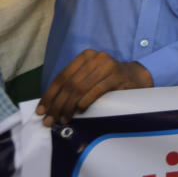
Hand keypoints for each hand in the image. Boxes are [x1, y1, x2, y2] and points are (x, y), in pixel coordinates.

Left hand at [35, 50, 151, 125]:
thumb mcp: (90, 76)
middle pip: (70, 83)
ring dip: (69, 106)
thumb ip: (73, 84)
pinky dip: (85, 102)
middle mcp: (96, 57)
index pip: (62, 76)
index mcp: (86, 56)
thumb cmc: (109, 80)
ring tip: (64, 119)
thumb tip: (49, 105)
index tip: (41, 111)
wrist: (136, 77)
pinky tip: (80, 111)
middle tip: (50, 120)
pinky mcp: (117, 76)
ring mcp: (108, 65)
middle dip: (57, 104)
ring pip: (80, 87)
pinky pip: (96, 90)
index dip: (49, 95)